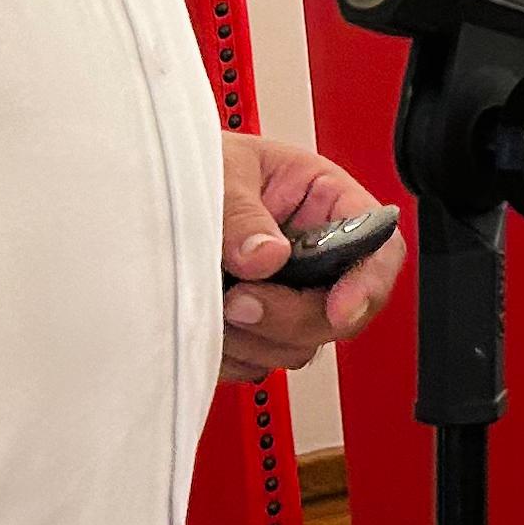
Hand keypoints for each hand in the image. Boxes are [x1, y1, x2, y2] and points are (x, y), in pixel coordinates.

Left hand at [219, 130, 403, 378]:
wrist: (147, 190)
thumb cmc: (200, 163)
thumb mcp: (222, 172)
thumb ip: (241, 213)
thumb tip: (267, 256)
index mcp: (324, 199)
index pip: (376, 244)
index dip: (368, 282)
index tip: (340, 310)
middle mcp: (315, 251)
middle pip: (341, 309)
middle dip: (291, 316)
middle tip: (240, 301)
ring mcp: (288, 293)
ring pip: (301, 343)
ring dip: (256, 338)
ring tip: (214, 302)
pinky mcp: (257, 326)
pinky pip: (260, 361)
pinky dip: (233, 352)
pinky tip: (208, 320)